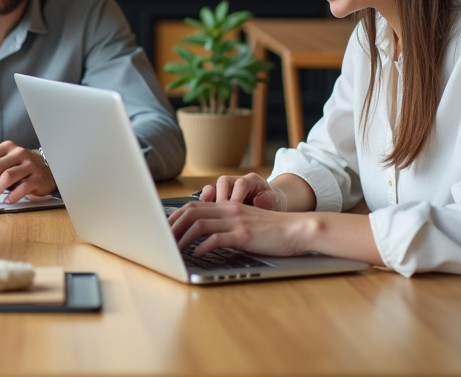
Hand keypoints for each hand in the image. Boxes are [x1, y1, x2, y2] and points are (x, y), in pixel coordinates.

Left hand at [0, 141, 54, 204]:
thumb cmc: (20, 167)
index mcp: (6, 147)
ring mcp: (29, 165)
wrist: (47, 169)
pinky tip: (6, 201)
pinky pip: (23, 187)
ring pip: (7, 177)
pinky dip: (12, 196)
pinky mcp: (38, 178)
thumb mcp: (5, 162)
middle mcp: (18, 153)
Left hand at [168, 200, 315, 258]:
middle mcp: (229, 210)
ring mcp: (236, 222)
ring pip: (199, 224)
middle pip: (191, 212)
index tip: (165, 227)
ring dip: (183, 238)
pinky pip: (217, 238)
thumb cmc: (273, 229)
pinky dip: (203, 246)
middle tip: (163, 239)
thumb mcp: (247, 221)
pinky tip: (197, 253)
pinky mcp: (244, 236)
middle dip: (173, 226)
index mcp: (228, 206)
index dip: (176, 216)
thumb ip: (228, 223)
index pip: (194, 205)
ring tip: (174, 249)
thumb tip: (207, 235)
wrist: (298, 229)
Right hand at [200, 172, 289, 209]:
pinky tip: (203, 216)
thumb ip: (270, 199)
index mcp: (252, 180)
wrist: (272, 205)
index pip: (241, 184)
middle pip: (223, 182)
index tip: (235, 209)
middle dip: (219, 195)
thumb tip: (260, 201)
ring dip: (208, 199)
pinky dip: (205, 206)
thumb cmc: (274, 203)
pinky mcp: (220, 198)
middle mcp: (237, 181)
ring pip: (213, 188)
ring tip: (204, 210)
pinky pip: (209, 199)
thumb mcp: (276, 201)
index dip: (237, 196)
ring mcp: (227, 189)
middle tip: (218, 210)